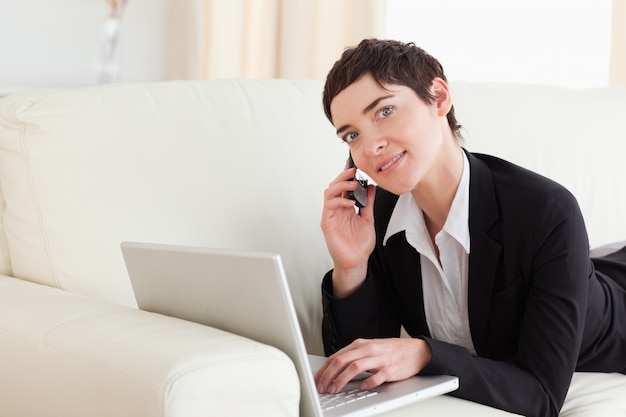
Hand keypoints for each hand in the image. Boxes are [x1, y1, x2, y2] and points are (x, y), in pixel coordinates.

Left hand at [314, 338, 432, 393]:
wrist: (415, 350)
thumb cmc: (390, 351)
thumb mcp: (368, 349)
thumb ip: (353, 356)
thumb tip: (333, 368)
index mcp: (360, 344)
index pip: (336, 356)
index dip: (324, 369)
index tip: (316, 380)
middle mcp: (368, 349)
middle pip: (342, 361)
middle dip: (328, 375)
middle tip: (321, 387)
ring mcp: (379, 359)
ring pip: (355, 367)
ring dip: (342, 379)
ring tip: (334, 389)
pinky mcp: (391, 368)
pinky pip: (377, 376)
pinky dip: (368, 382)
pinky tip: (362, 388)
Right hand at [320, 167, 375, 296]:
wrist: (356, 261)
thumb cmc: (360, 244)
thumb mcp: (368, 219)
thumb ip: (369, 203)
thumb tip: (371, 187)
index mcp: (345, 207)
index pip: (344, 186)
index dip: (346, 174)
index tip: (353, 163)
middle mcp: (336, 209)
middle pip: (334, 185)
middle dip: (343, 176)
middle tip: (354, 170)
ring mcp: (330, 215)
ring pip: (329, 193)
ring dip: (340, 185)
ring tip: (353, 184)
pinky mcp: (327, 223)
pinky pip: (329, 207)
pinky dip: (339, 201)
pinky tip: (350, 203)